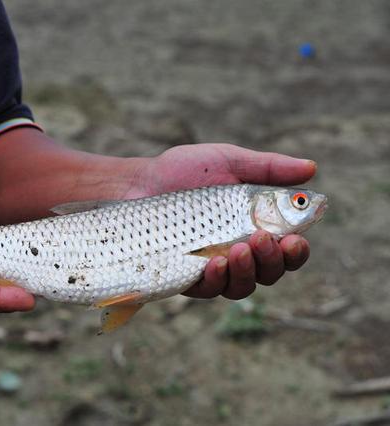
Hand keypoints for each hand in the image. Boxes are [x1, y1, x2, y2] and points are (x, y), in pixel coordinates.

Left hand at [126, 143, 315, 299]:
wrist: (140, 181)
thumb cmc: (184, 170)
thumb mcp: (228, 161)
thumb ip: (267, 168)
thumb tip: (312, 169)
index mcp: (255, 227)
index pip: (287, 250)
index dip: (297, 251)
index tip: (296, 238)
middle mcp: (238, 251)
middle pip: (270, 273)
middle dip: (274, 261)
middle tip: (262, 238)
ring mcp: (211, 266)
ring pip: (242, 287)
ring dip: (248, 271)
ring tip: (240, 248)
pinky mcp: (185, 276)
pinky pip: (207, 289)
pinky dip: (216, 279)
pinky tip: (215, 261)